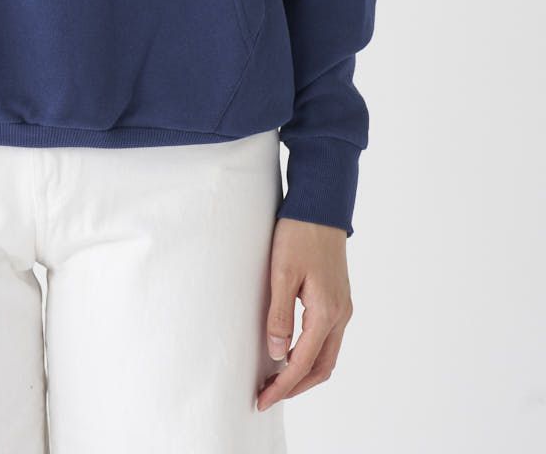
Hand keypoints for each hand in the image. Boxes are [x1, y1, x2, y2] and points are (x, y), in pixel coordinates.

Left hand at [256, 217, 352, 409]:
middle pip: (321, 367)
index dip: (283, 386)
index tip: (262, 399)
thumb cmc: (299, 234)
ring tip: (276, 379)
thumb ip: (279, 315)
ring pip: (327, 354)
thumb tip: (276, 354)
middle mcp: (340, 314)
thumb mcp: (282, 273)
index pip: (303, 363)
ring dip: (304, 372)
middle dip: (295, 386)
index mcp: (326, 312)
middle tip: (267, 395)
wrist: (321, 206)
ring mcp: (342, 307)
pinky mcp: (338, 298)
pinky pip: (327, 338)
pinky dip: (310, 353)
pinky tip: (290, 351)